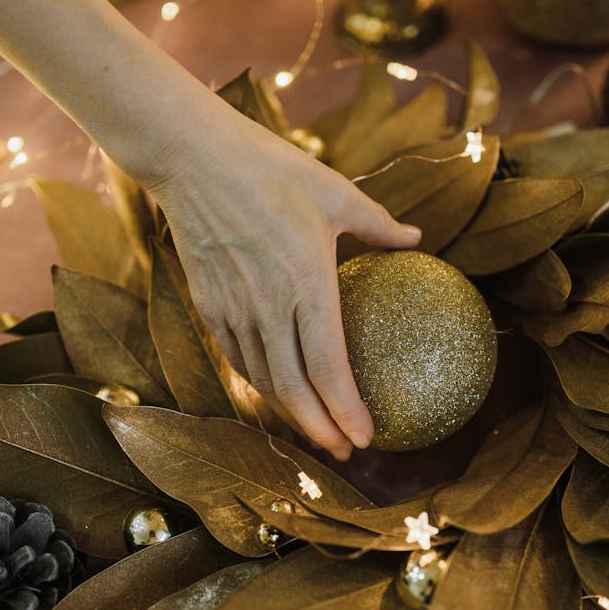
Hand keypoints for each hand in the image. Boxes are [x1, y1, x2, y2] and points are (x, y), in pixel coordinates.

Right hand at [148, 113, 420, 460]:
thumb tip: (416, 240)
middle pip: (294, 389)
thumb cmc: (270, 168)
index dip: (346, 410)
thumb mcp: (335, 192)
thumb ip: (379, 225)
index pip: (328, 367)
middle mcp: (268, 306)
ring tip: (316, 432)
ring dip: (291, 414)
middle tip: (346, 452)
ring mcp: (232, 308)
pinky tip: (277, 392)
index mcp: (307, 282)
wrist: (192, 157)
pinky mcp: (209, 304)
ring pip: (263, 380)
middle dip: (321, 430)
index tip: (367, 438)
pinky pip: (238, 357)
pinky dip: (260, 383)